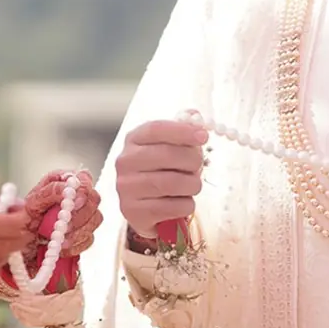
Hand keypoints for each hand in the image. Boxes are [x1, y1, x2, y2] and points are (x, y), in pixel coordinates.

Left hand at [23, 170, 103, 257]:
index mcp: (64, 182)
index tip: (74, 202)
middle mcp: (78, 196)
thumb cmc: (26, 218)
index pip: (84, 178)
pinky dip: (76, 245)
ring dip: (77, 231)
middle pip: (94, 199)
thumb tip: (66, 187)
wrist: (23, 243)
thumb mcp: (33, 202)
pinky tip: (61, 247)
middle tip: (63, 226)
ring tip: (58, 239)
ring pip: (95, 219)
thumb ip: (50, 191)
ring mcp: (84, 215)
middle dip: (79, 215)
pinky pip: (89, 238)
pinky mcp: (85, 233)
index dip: (83, 189)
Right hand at [114, 120, 207, 238]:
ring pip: (171, 183)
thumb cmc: (162, 171)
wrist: (146, 208)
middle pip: (166, 155)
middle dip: (192, 161)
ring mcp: (126, 188)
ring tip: (193, 185)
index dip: (182, 131)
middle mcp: (125, 162)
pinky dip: (186, 205)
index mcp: (133, 139)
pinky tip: (183, 202)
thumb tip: (195, 115)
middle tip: (199, 165)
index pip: (156, 129)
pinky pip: (171, 207)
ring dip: (192, 185)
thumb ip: (182, 130)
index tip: (203, 136)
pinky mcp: (133, 212)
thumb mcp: (169, 147)